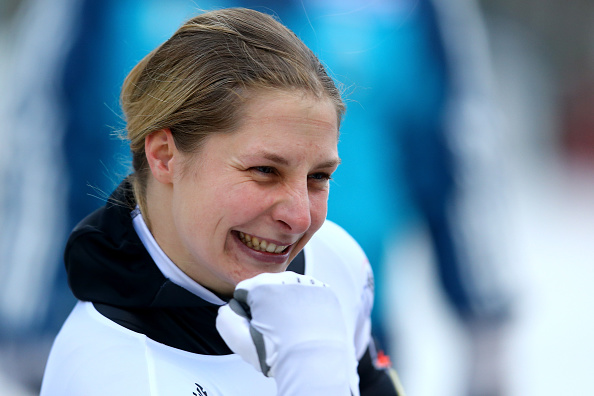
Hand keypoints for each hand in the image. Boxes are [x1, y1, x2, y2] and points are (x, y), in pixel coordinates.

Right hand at [216, 271, 358, 395]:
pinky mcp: (325, 292)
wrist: (313, 363)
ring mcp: (307, 284)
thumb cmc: (279, 354)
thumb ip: (226, 317)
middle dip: (268, 303)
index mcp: (261, 285)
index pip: (245, 291)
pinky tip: (305, 321)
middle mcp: (286, 279)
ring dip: (288, 301)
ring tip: (291, 325)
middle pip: (268, 287)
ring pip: (290, 287)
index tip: (254, 323)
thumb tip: (230, 308)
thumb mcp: (237, 339)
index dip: (246, 309)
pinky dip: (307, 303)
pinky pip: (310, 292)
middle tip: (273, 327)